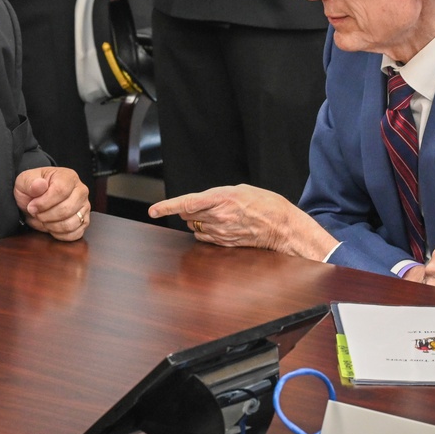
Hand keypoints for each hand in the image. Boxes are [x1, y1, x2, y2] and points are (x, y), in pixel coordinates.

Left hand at [14, 167, 90, 241]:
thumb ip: (31, 182)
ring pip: (70, 224)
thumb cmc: (32, 189)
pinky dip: (59, 234)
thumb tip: (39, 185)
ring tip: (43, 219)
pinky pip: (75, 234)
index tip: (32, 206)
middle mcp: (81, 191)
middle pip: (66, 209)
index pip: (61, 191)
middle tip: (36, 213)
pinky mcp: (84, 221)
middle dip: (46, 216)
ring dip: (52, 226)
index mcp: (68, 177)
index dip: (44, 202)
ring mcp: (84, 207)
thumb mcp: (25, 181)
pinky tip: (51, 226)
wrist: (35, 199)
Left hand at [148, 184, 337, 259]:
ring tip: (219, 216)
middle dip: (189, 210)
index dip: (167, 207)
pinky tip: (221, 226)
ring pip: (195, 226)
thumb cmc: (263, 203)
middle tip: (205, 206)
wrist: (281, 225)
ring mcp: (221, 232)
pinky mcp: (224, 243)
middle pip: (188, 215)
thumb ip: (214, 197)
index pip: (186, 203)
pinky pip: (204, 237)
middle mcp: (218, 217)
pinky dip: (206, 231)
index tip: (153, 210)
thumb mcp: (238, 190)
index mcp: (221, 199)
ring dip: (198, 221)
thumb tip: (194, 205)